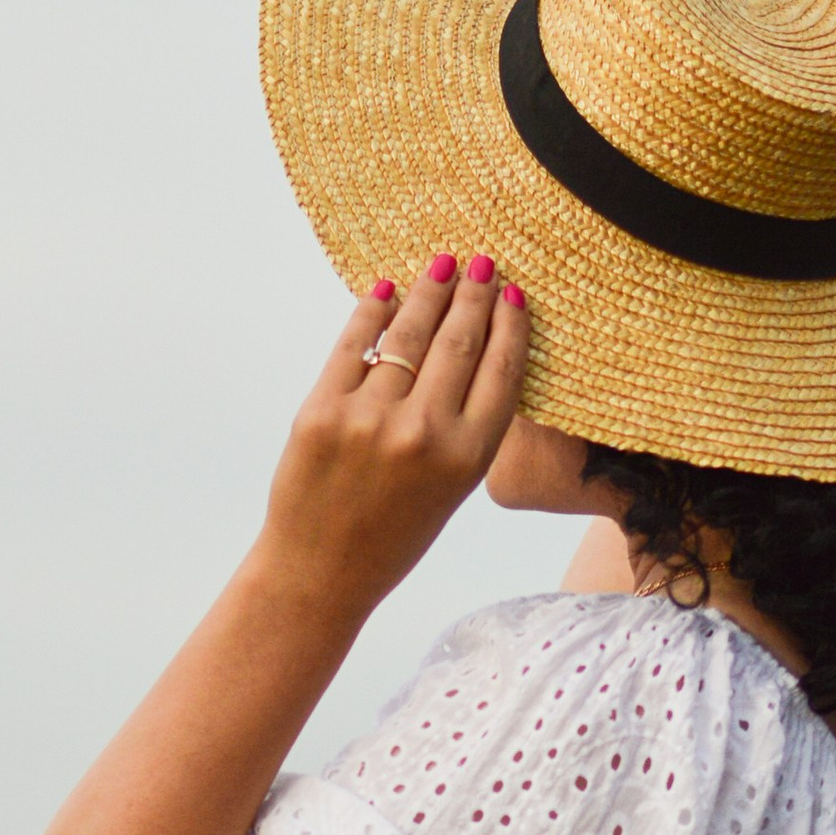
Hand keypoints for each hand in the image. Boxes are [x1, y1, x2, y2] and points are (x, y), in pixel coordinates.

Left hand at [258, 253, 530, 619]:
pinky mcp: (322, 409)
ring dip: (428, 292)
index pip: (502, 370)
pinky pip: (354, 344)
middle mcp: (424, 433)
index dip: (510, 323)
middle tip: (482, 263)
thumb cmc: (394, 534)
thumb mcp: (452, 489)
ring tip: (442, 266)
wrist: (321, 571)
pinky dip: (372, 310)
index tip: (513, 292)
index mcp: (468, 457)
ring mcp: (370, 418)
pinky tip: (386, 289)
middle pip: (459, 342)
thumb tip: (476, 346)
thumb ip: (467, 426)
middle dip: (473, 295)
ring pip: (407, 334)